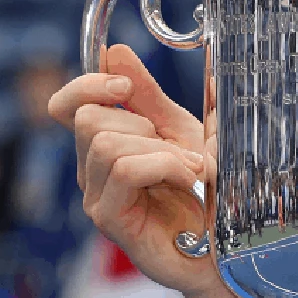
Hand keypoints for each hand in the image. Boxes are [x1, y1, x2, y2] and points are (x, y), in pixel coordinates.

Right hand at [48, 44, 216, 297]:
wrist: (232, 248)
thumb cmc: (210, 195)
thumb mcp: (186, 133)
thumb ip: (154, 97)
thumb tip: (120, 50)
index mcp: (105, 147)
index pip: (65, 106)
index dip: (88, 84)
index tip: (126, 86)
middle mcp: (92, 173)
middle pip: (86, 119)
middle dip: (140, 120)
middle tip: (180, 147)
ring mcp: (97, 199)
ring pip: (104, 143)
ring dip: (161, 147)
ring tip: (193, 169)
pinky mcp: (111, 221)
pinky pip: (124, 171)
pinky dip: (164, 165)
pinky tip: (190, 179)